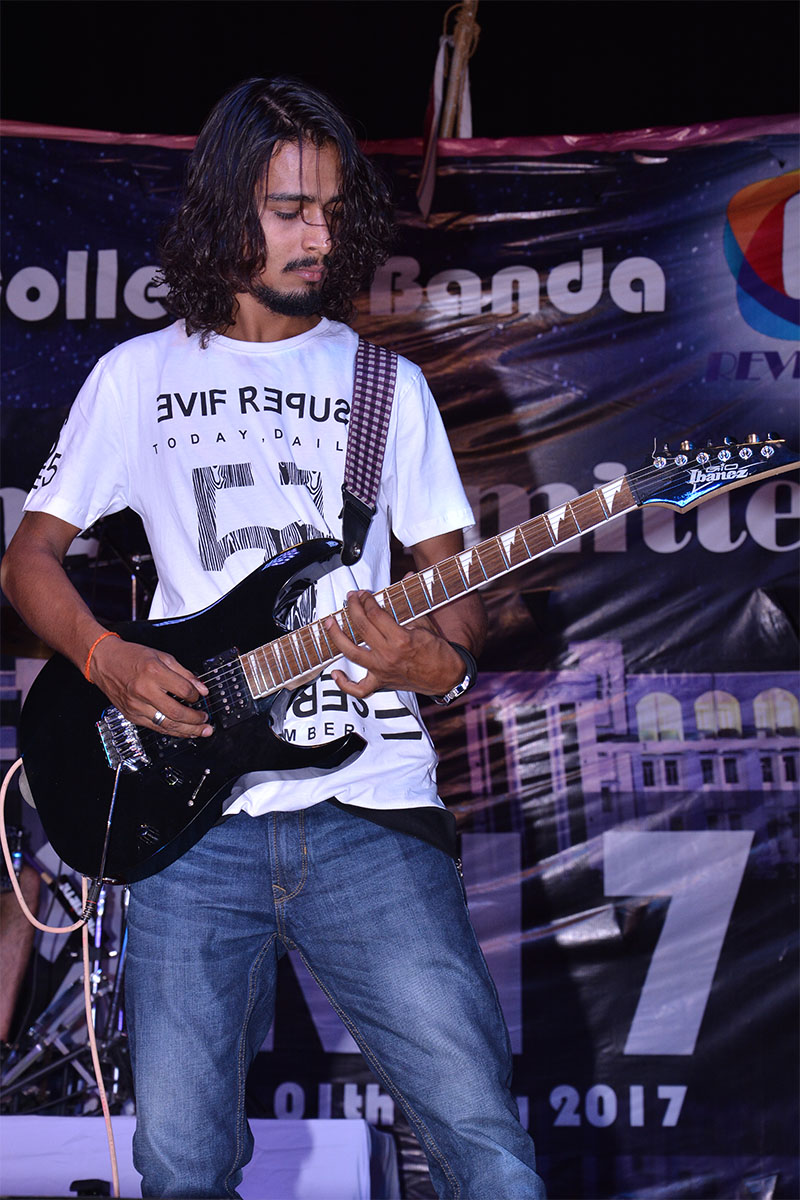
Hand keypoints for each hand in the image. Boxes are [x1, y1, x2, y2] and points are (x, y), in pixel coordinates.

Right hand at [90, 635, 212, 737]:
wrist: (103, 661)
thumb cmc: (131, 657)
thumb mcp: (162, 657)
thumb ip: (184, 673)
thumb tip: (201, 689)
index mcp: (153, 672)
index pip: (183, 690)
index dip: (196, 695)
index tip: (200, 696)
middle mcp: (144, 691)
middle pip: (176, 713)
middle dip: (196, 720)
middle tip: (206, 721)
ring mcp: (136, 705)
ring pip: (166, 725)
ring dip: (187, 731)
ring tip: (200, 731)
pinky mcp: (131, 715)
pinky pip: (155, 727)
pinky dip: (171, 731)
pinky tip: (182, 731)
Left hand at [323, 590, 464, 700]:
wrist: (447, 677)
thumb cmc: (438, 651)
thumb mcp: (426, 623)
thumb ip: (411, 601)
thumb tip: (408, 575)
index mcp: (401, 639)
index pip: (376, 614)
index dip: (367, 600)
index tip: (364, 594)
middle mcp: (388, 655)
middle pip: (362, 628)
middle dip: (353, 608)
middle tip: (349, 598)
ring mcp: (382, 670)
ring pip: (351, 653)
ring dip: (337, 636)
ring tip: (330, 623)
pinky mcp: (381, 683)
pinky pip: (358, 689)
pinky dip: (345, 684)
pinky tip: (336, 673)